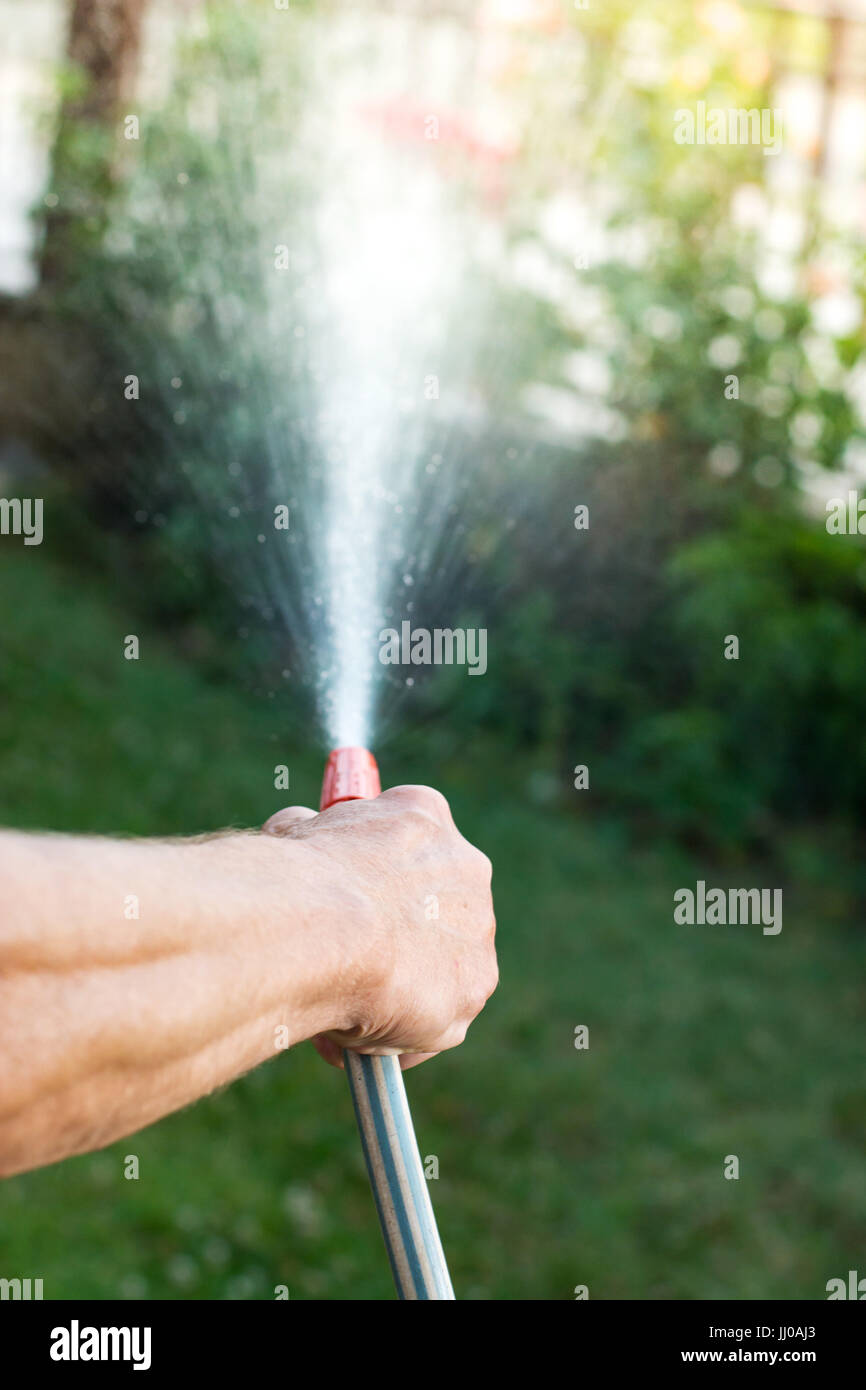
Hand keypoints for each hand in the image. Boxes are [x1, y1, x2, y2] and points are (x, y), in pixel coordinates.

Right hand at [263, 785, 496, 1069]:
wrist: (324, 925)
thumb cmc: (297, 876)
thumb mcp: (294, 833)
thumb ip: (309, 835)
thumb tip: (299, 831)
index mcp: (424, 815)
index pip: (407, 847)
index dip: (372, 880)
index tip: (344, 906)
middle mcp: (466, 865)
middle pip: (431, 909)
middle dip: (393, 938)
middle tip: (343, 968)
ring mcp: (478, 926)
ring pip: (437, 967)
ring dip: (398, 989)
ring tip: (339, 1007)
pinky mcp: (476, 984)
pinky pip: (437, 1018)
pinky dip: (400, 1033)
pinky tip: (355, 1037)